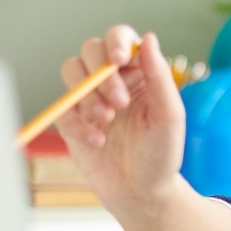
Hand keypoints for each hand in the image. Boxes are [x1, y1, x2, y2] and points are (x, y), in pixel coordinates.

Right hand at [54, 25, 188, 212]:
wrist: (141, 192)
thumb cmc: (161, 153)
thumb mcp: (169, 115)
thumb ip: (159, 76)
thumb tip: (149, 39)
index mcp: (139, 72)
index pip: (121, 39)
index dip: (116, 41)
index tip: (118, 59)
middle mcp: (113, 80)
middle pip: (91, 50)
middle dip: (101, 73)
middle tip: (119, 102)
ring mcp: (89, 98)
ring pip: (71, 71)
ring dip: (86, 94)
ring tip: (107, 119)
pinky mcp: (71, 120)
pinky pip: (61, 108)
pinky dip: (77, 123)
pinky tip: (98, 141)